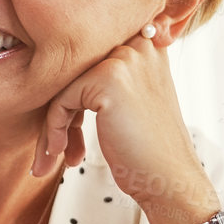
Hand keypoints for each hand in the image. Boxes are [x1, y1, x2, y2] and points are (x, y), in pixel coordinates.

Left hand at [29, 29, 213, 223]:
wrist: (169, 179)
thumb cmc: (148, 147)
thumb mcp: (134, 98)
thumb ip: (107, 76)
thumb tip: (55, 70)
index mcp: (146, 44)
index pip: (87, 58)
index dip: (73, 92)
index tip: (70, 127)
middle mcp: (137, 44)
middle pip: (74, 71)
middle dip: (61, 109)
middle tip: (57, 145)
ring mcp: (124, 59)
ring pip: (64, 86)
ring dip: (54, 124)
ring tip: (56, 153)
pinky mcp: (108, 79)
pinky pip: (61, 101)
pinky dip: (54, 129)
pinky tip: (61, 152)